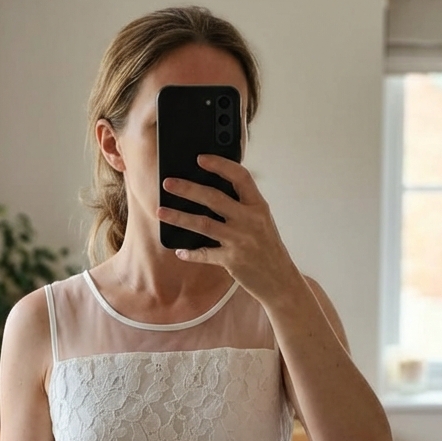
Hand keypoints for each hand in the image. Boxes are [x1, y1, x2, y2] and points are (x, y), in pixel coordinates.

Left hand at [157, 154, 300, 306]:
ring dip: (179, 217)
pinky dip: (191, 252)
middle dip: (188, 188)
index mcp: (259, 206)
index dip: (220, 165)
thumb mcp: (262, 221)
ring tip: (161, 212)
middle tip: (168, 183)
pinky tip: (179, 250)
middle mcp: (250, 220)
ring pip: (203, 224)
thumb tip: (213, 192)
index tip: (200, 158)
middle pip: (214, 198)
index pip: (240, 177)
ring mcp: (240, 240)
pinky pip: (205, 254)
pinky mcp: (232, 260)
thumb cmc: (268, 249)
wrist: (280, 281)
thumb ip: (243, 206)